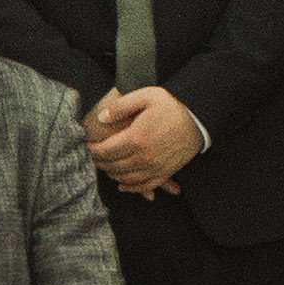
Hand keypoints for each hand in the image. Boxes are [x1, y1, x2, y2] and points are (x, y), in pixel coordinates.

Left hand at [85, 87, 203, 196]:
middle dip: (98, 162)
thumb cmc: (171, 104)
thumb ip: (120, 106)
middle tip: (91, 156)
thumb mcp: (145, 96)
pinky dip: (131, 188)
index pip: (105, 151)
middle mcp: (144, 157)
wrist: (198, 117)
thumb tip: (101, 117)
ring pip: (125, 178)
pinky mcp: (165, 172)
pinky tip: (122, 184)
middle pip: (113, 166)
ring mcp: (155, 167)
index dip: (91, 150)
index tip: (85, 145)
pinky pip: (144, 186)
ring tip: (104, 165)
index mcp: (136, 138)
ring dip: (111, 173)